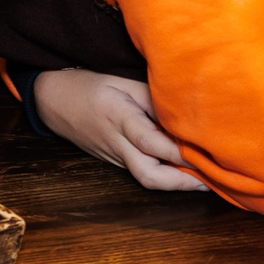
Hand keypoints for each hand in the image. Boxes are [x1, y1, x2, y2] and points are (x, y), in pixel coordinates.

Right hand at [32, 68, 210, 192]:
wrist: (52, 101)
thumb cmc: (89, 85)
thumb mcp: (121, 81)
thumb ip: (151, 98)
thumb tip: (184, 114)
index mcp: (118, 117)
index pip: (151, 141)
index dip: (179, 152)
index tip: (206, 153)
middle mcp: (116, 143)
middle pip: (149, 174)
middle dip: (182, 182)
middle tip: (212, 178)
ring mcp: (114, 156)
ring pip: (147, 178)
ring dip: (177, 182)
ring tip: (207, 178)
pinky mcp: (115, 161)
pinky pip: (143, 172)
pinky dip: (166, 175)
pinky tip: (186, 171)